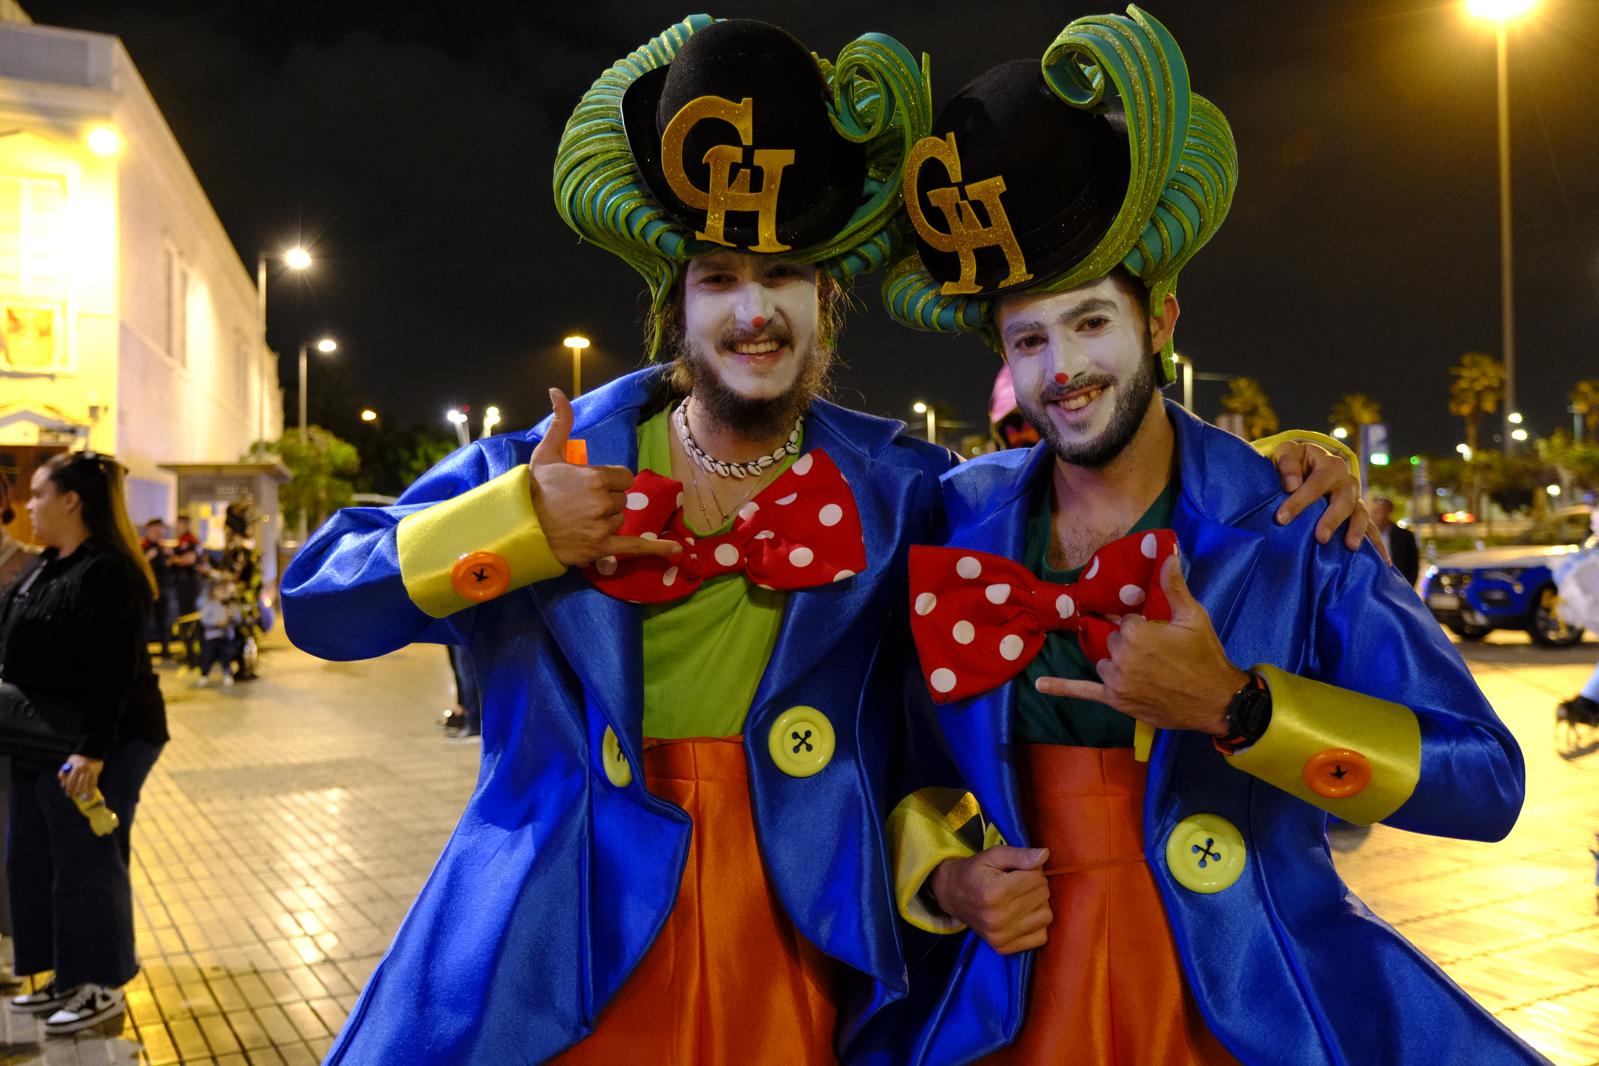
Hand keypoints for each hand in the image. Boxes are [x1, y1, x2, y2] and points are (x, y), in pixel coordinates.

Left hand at [58, 754, 103, 800]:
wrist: (92, 751)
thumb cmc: (78, 758)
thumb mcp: (69, 762)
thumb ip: (64, 772)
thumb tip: (62, 784)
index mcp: (77, 768)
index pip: (72, 781)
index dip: (69, 788)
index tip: (68, 794)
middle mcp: (85, 771)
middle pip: (80, 784)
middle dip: (76, 792)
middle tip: (73, 796)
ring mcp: (92, 772)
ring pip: (89, 785)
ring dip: (86, 793)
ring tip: (84, 799)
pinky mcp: (97, 774)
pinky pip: (94, 784)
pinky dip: (92, 792)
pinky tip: (90, 797)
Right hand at [529, 388, 681, 567]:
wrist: (518, 523)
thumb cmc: (534, 487)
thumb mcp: (546, 451)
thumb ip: (561, 422)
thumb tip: (557, 391)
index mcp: (597, 477)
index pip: (624, 478)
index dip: (610, 481)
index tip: (591, 486)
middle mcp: (603, 500)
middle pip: (621, 499)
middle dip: (606, 501)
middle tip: (579, 505)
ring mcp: (602, 524)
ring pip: (619, 520)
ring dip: (605, 520)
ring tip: (578, 521)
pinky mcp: (600, 547)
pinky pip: (634, 546)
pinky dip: (656, 549)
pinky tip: (675, 552)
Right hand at [929, 846, 1051, 954]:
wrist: (952, 895)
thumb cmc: (976, 871)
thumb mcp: (994, 855)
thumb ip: (1020, 855)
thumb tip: (1045, 855)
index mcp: (993, 892)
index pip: (1037, 878)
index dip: (1032, 869)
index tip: (1018, 870)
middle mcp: (997, 918)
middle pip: (1043, 896)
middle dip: (1036, 885)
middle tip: (1018, 883)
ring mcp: (1000, 936)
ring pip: (1046, 916)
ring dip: (1038, 904)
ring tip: (1021, 898)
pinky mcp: (1003, 948)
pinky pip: (1041, 937)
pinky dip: (1036, 925)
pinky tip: (1022, 915)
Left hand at [1035, 554, 1245, 735]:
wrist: (1216, 701)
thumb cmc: (1205, 656)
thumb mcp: (1192, 618)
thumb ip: (1173, 587)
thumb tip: (1167, 555)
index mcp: (1135, 632)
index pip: (1124, 620)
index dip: (1141, 626)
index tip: (1157, 633)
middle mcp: (1120, 656)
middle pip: (1113, 641)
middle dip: (1130, 644)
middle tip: (1158, 653)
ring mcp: (1116, 680)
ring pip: (1104, 661)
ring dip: (1116, 662)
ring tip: (1146, 669)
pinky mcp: (1115, 700)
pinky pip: (1084, 691)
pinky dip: (1061, 688)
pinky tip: (1040, 686)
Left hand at [1270, 441, 1372, 551]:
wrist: (1311, 464)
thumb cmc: (1296, 462)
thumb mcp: (1288, 454)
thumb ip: (1288, 465)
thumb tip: (1292, 485)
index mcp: (1331, 466)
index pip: (1316, 483)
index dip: (1299, 501)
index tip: (1282, 518)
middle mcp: (1347, 482)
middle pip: (1344, 501)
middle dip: (1332, 519)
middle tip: (1321, 538)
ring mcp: (1355, 499)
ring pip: (1361, 515)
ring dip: (1356, 531)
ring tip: (1350, 547)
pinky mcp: (1357, 515)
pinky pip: (1371, 530)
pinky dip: (1378, 545)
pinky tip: (1383, 562)